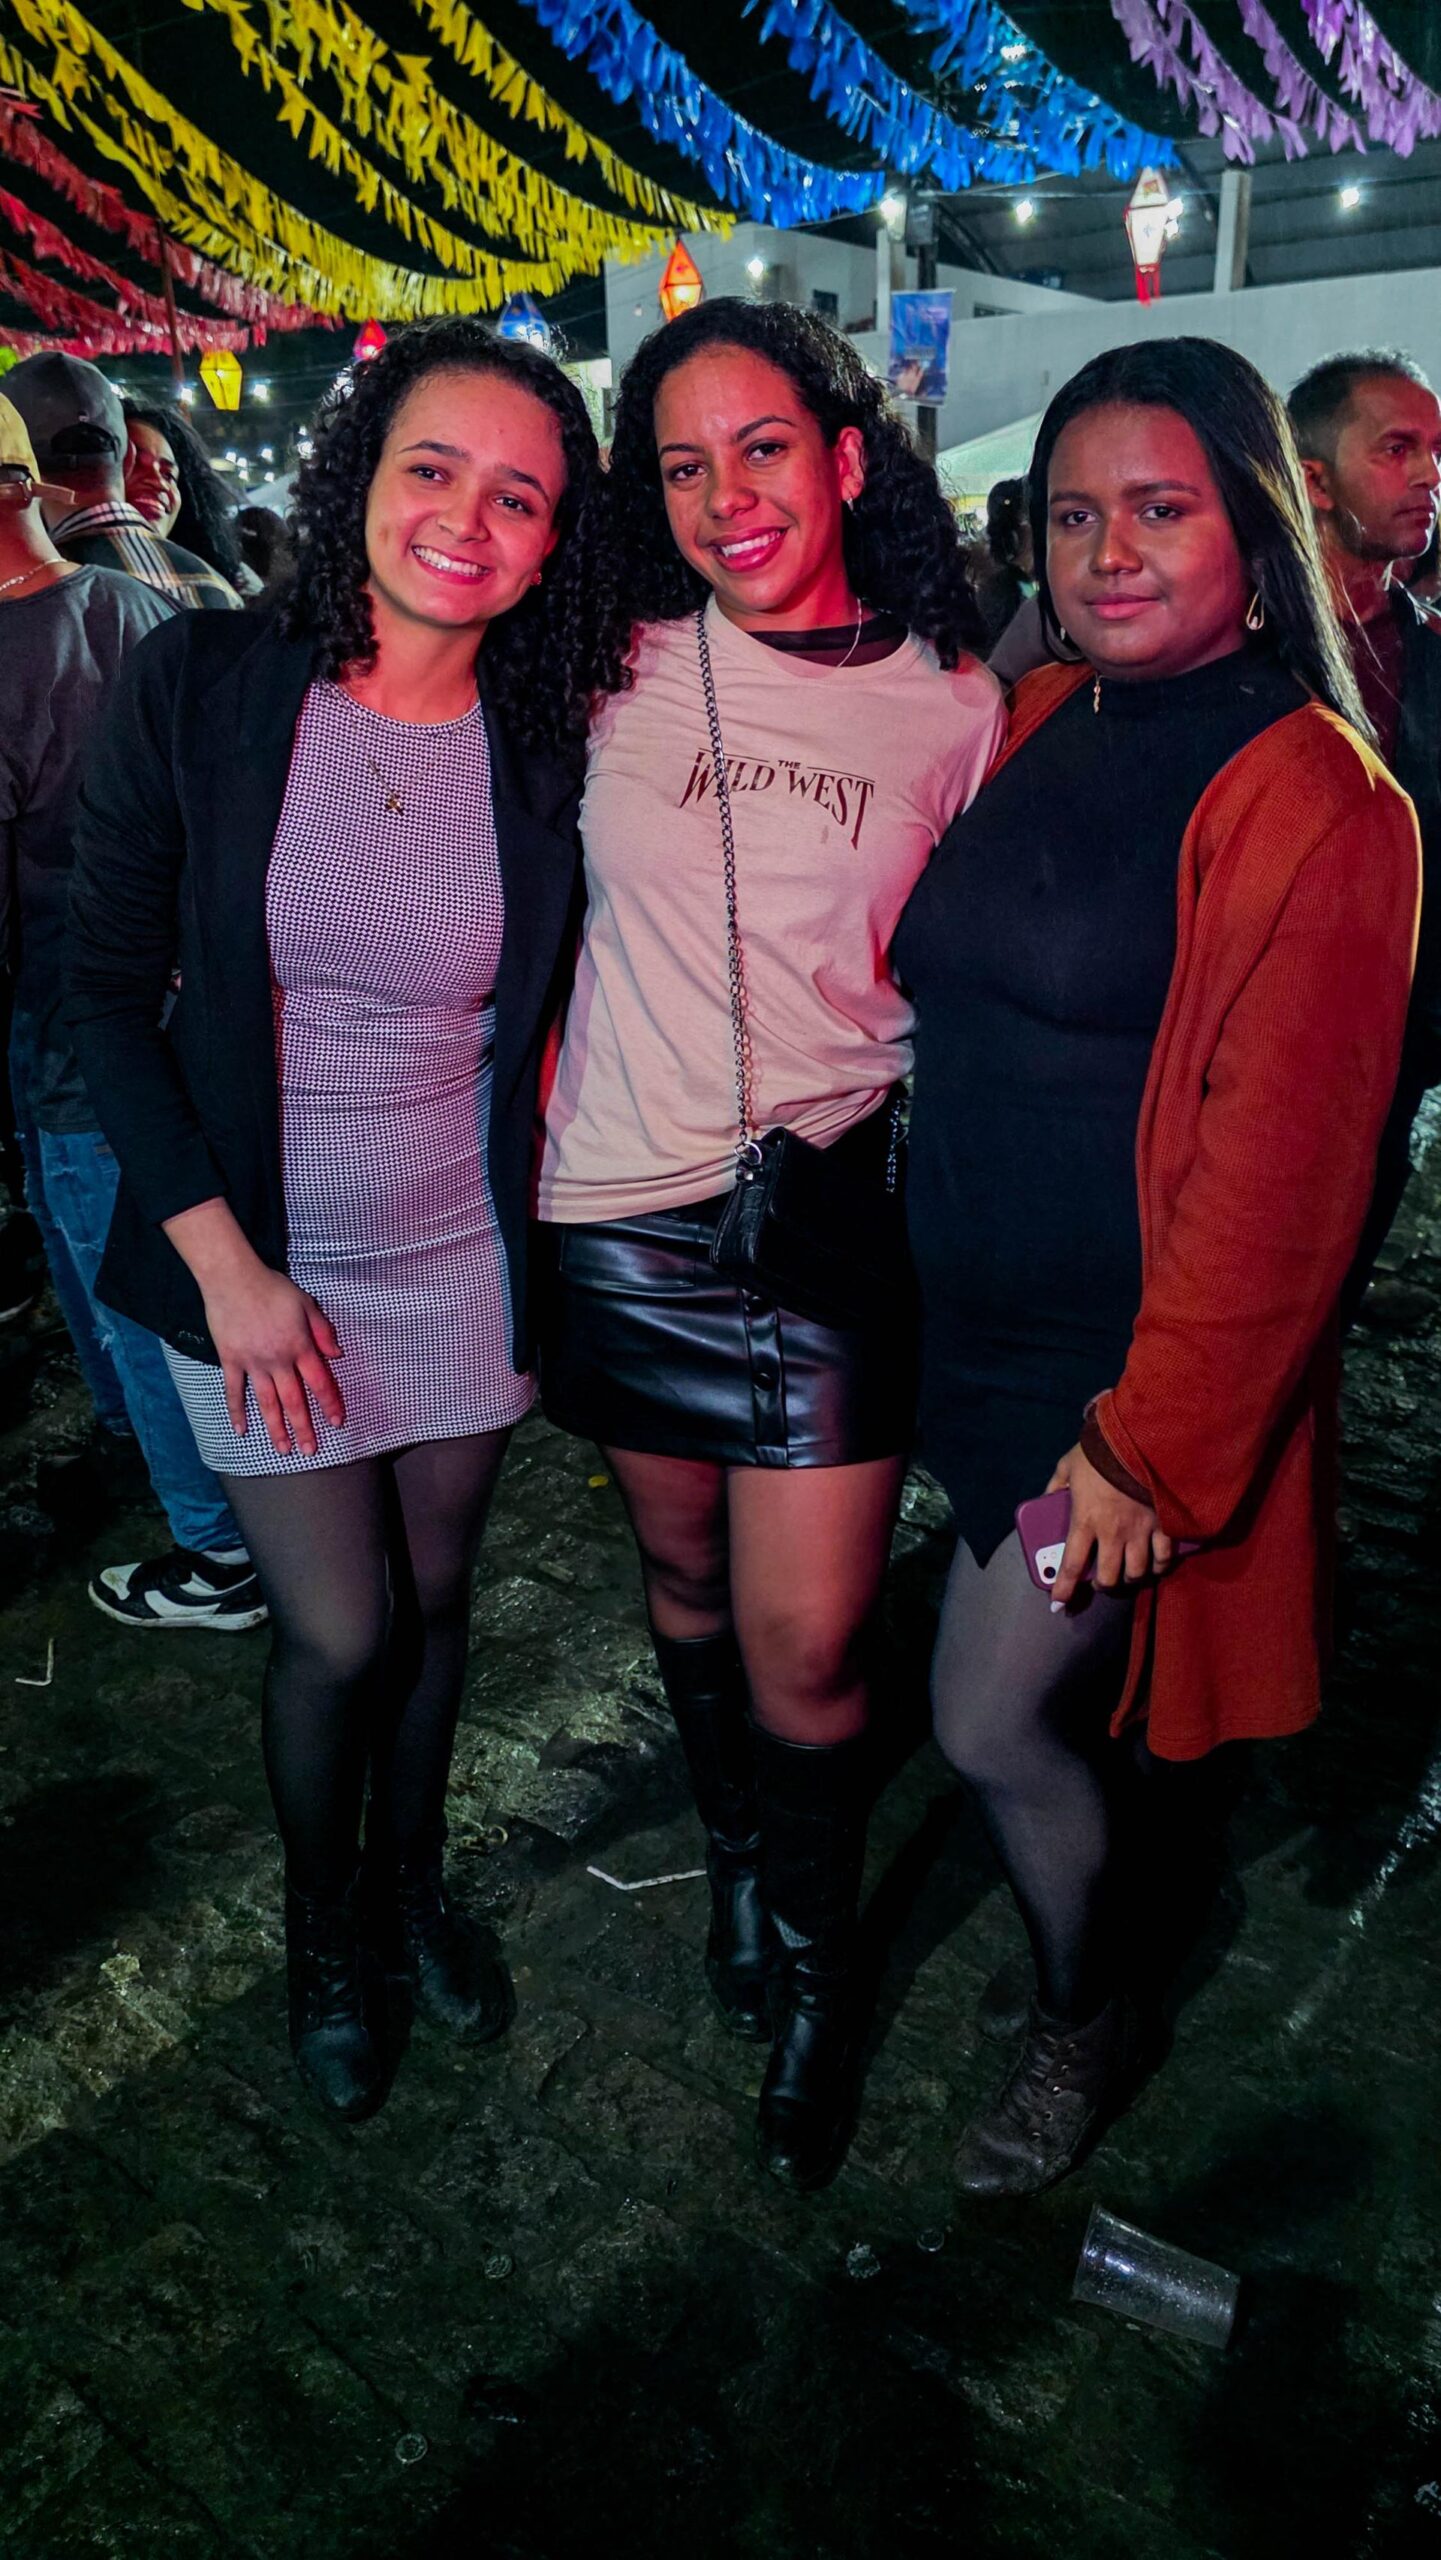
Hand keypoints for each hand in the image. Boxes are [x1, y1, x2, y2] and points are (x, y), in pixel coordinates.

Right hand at [202, 1261, 343, 1455]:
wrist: (233, 1279)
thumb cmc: (273, 1288)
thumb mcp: (307, 1304)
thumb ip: (323, 1330)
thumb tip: (337, 1355)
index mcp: (300, 1347)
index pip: (320, 1383)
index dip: (330, 1404)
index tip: (336, 1423)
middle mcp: (278, 1360)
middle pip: (294, 1401)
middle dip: (303, 1428)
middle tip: (310, 1451)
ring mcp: (253, 1363)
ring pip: (267, 1403)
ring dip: (276, 1428)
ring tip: (283, 1450)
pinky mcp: (231, 1360)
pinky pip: (234, 1391)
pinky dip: (237, 1412)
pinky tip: (242, 1430)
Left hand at [1045, 1443, 1173, 1607]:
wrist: (1140, 1437)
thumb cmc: (1101, 1450)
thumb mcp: (1069, 1463)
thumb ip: (1057, 1483)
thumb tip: (1047, 1497)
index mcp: (1085, 1520)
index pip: (1072, 1565)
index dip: (1064, 1588)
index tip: (1058, 1602)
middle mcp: (1113, 1534)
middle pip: (1109, 1578)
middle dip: (1103, 1585)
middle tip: (1101, 1580)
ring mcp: (1141, 1532)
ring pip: (1136, 1573)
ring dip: (1130, 1577)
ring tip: (1128, 1573)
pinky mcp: (1164, 1525)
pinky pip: (1163, 1557)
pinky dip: (1159, 1566)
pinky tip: (1155, 1565)